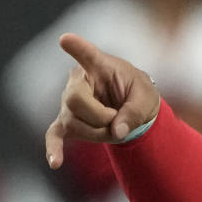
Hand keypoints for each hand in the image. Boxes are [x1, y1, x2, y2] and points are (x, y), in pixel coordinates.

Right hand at [44, 33, 160, 168]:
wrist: (134, 109)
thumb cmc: (139, 95)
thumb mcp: (147, 99)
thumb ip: (134, 112)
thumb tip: (117, 131)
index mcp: (100, 66)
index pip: (87, 55)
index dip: (77, 48)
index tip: (66, 40)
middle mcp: (78, 81)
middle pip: (74, 100)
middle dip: (99, 117)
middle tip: (117, 117)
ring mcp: (68, 102)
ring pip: (72, 123)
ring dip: (97, 133)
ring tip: (112, 126)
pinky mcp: (67, 121)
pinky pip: (55, 135)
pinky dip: (54, 148)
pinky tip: (55, 162)